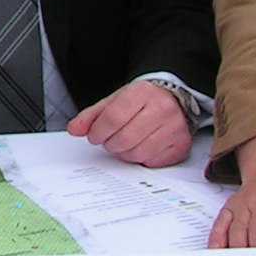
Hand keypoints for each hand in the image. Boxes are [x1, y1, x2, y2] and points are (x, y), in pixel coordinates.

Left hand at [67, 80, 192, 166]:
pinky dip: (141, 159)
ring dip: (124, 153)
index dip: (98, 131)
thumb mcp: (115, 101)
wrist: (173, 99)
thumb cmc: (142, 101)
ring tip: (124, 142)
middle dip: (110, 144)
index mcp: (143, 93)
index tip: (94, 135)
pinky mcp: (181, 145)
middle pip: (124, 138)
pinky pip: (151, 162)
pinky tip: (141, 146)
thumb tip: (74, 129)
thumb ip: (92, 115)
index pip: (113, 117)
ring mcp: (174, 128)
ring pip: (137, 153)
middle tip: (109, 140)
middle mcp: (162, 109)